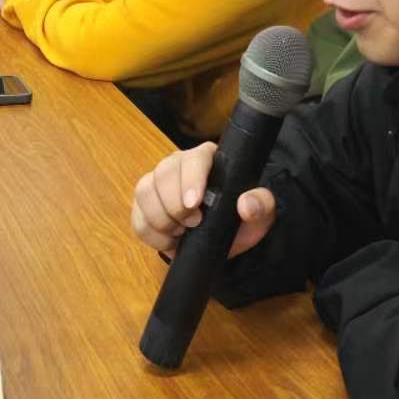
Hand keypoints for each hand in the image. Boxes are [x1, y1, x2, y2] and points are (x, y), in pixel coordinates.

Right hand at [130, 142, 276, 257]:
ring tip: (181, 232)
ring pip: (144, 192)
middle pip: (163, 174)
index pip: (193, 158)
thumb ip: (261, 205)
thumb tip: (246, 204)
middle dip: (174, 205)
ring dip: (161, 219)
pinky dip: (152, 234)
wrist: (222, 240)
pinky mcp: (144, 206)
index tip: (194, 204)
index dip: (190, 179)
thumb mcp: (261, 214)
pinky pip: (137, 218)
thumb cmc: (239, 220)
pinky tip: (171, 239)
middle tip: (193, 224)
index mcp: (206, 159)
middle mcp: (177, 165)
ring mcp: (157, 184)